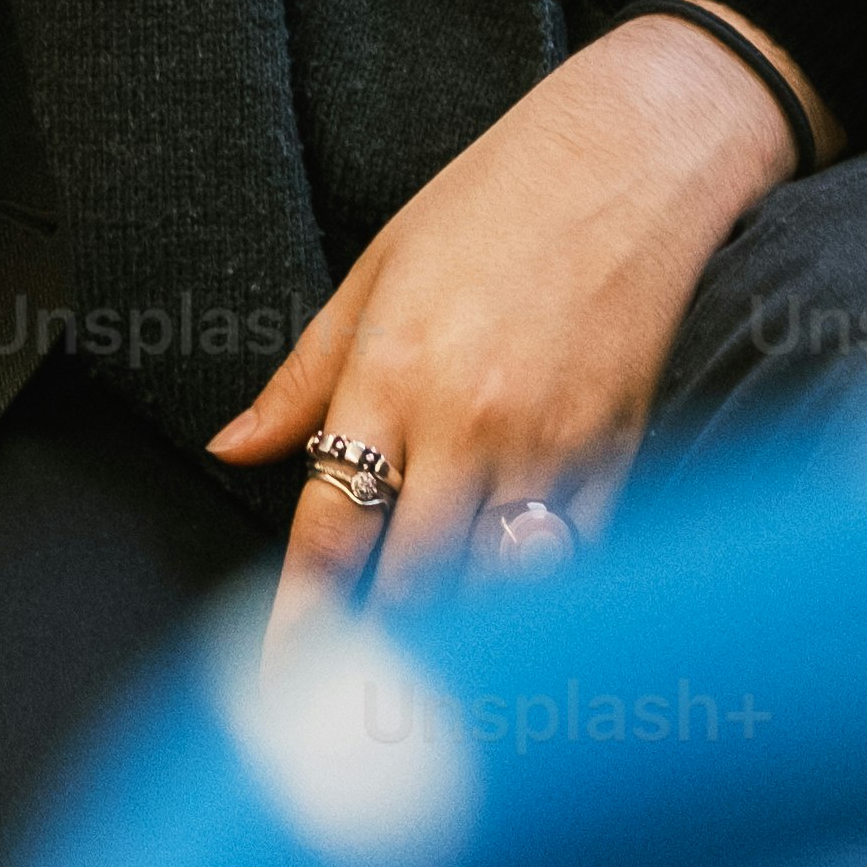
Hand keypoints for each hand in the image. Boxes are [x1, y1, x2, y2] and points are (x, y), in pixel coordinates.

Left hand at [214, 14, 800, 640]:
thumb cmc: (499, 198)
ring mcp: (551, 442)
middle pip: (411, 584)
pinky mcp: (621, 448)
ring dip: (465, 641)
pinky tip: (524, 623)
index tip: (282, 682)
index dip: (300, 621)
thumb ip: (303, 376)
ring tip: (434, 689)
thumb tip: (233, 445)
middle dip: (379, 656)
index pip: (330, 531)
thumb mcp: (375, 271)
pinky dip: (547, 599)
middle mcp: (467, 422)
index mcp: (390, 376)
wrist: (633, 152)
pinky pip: (578, 557)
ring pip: (499, 589)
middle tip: (352, 715)